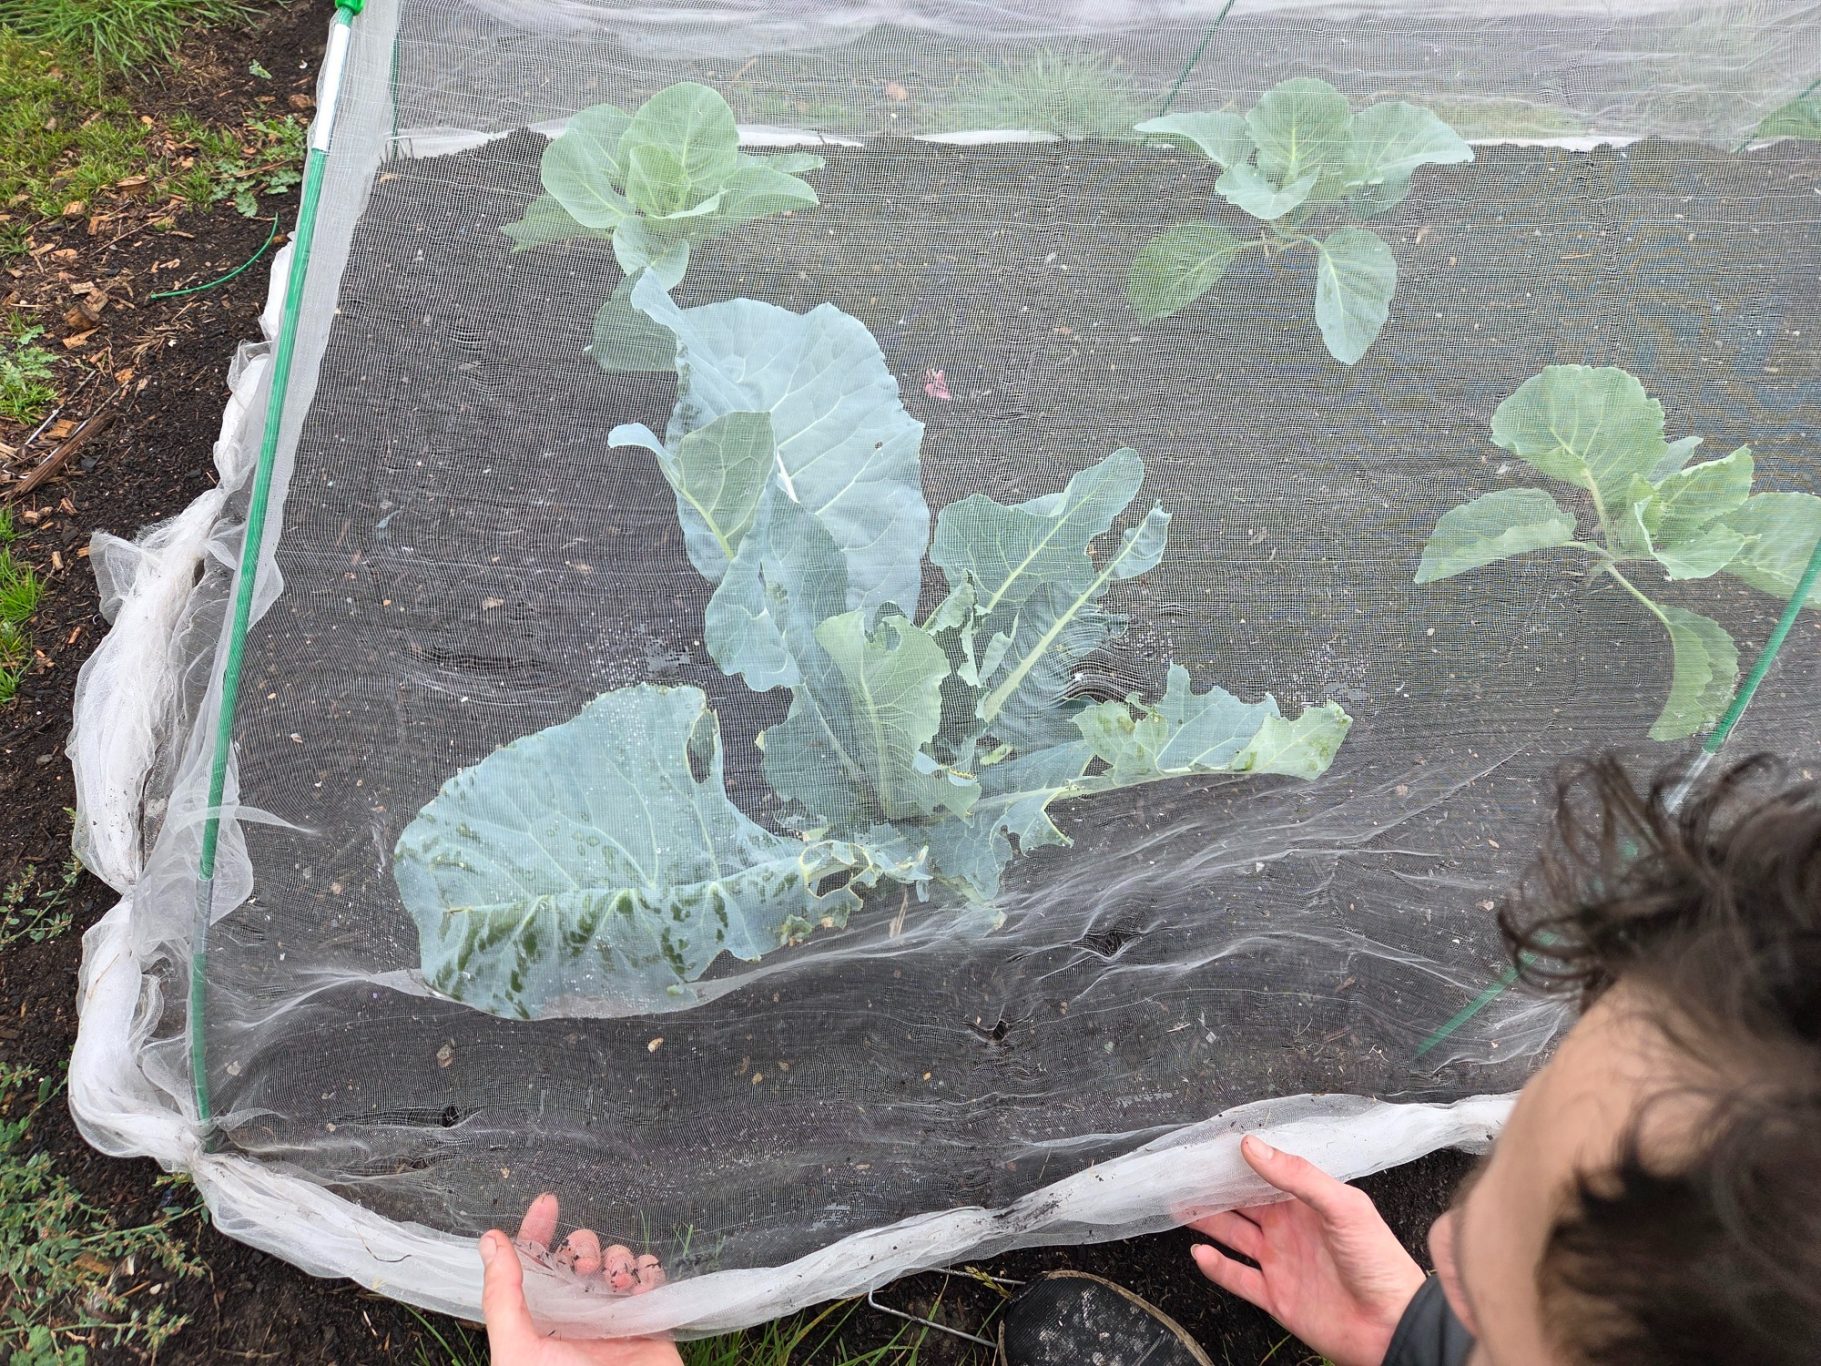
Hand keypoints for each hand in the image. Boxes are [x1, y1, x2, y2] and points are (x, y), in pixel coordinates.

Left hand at [479, 1193, 681, 1365]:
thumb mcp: (517, 1349)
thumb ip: (503, 1296)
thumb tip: (489, 1240)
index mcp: (539, 1320)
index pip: (534, 1262)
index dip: (537, 1229)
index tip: (547, 1201)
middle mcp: (575, 1314)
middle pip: (577, 1255)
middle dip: (581, 1247)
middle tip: (582, 1266)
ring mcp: (614, 1317)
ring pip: (615, 1261)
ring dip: (616, 1260)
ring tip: (616, 1284)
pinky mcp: (650, 1321)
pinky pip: (652, 1279)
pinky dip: (648, 1272)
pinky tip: (640, 1286)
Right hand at [1189, 1135, 1425, 1365]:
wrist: (1391, 1325)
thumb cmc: (1379, 1262)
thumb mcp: (1343, 1207)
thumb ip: (1298, 1176)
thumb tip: (1252, 1146)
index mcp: (1307, 1204)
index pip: (1265, 1176)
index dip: (1238, 1164)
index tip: (1209, 1149)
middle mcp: (1290, 1230)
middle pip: (1243, 1205)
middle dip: (1215, 1191)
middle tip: (1185, 1176)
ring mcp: (1281, 1263)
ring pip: (1234, 1237)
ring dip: (1208, 1223)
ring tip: (1180, 1208)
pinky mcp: (1276, 1297)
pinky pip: (1239, 1279)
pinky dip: (1217, 1268)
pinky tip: (1199, 1254)